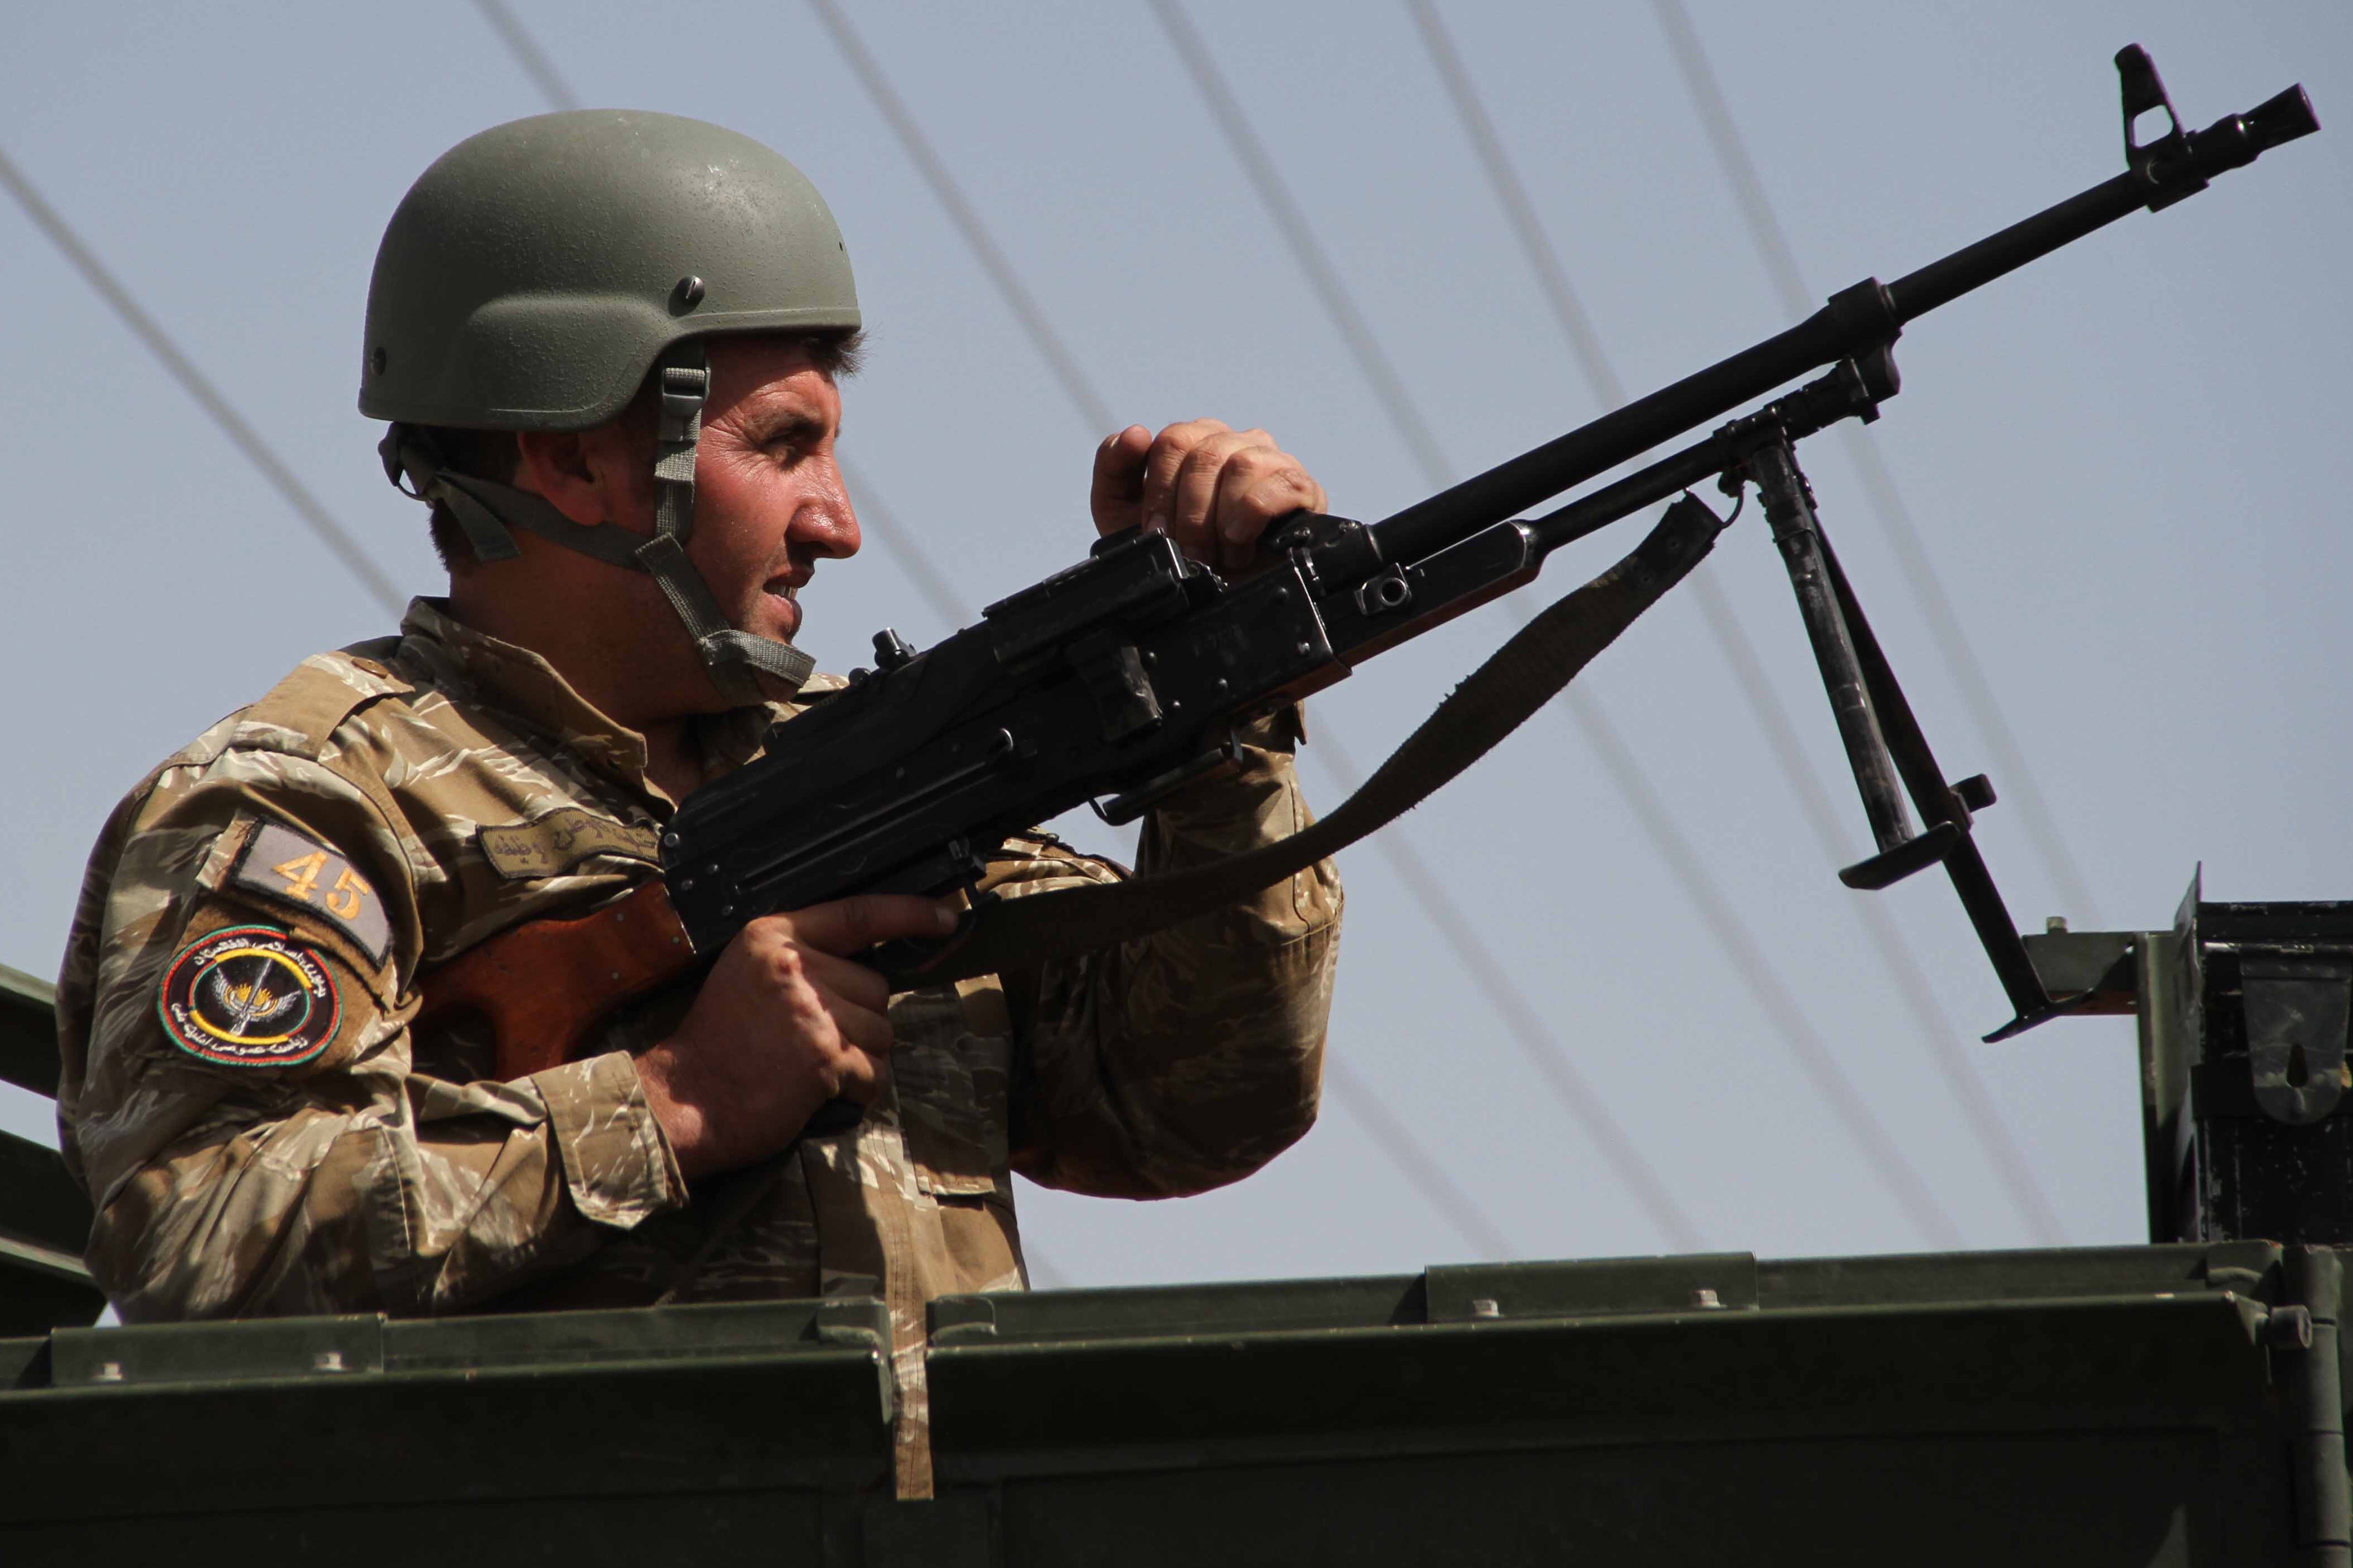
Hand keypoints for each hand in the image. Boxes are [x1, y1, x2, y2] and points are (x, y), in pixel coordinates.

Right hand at [634, 894, 956, 1179]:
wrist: (684, 1099)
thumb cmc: (718, 1043)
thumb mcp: (749, 975)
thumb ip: (804, 960)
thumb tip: (870, 970)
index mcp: (774, 937)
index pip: (859, 913)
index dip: (909, 913)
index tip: (946, 917)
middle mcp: (795, 966)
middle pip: (876, 987)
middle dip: (858, 1020)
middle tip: (809, 1041)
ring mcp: (812, 1011)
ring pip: (881, 1031)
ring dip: (859, 1057)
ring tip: (807, 1066)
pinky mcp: (825, 1056)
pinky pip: (874, 1072)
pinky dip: (855, 1089)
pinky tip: (815, 1090)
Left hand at [1091, 419, 1327, 572]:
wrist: (1217, 600)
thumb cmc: (1173, 550)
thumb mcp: (1123, 513)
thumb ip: (1113, 468)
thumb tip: (1136, 433)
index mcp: (1197, 439)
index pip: (1174, 440)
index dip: (1160, 491)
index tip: (1157, 533)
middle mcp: (1236, 441)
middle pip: (1205, 453)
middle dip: (1189, 513)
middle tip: (1189, 553)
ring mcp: (1273, 461)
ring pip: (1241, 465)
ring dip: (1221, 520)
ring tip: (1219, 554)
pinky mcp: (1304, 488)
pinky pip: (1280, 484)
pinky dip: (1253, 516)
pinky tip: (1243, 543)